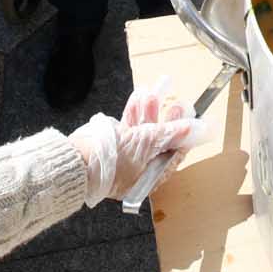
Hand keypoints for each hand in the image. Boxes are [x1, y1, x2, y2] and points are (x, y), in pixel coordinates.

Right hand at [69, 78, 208, 207]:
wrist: (76, 161)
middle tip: (175, 102)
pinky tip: (137, 97)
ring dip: (147, 112)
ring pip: (141, 132)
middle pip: (158, 142)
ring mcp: (123, 157)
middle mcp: (138, 170)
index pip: (173, 155)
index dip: (183, 135)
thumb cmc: (113, 159)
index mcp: (149, 178)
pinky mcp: (111, 146)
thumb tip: (196, 129)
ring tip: (153, 93)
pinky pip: (126, 129)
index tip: (189, 118)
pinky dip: (132, 114)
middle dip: (165, 119)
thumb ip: (171, 134)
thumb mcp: (146, 144)